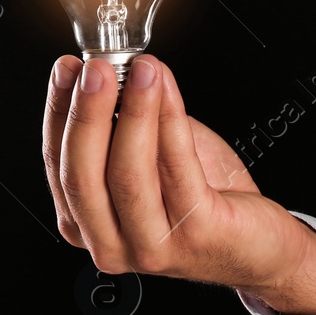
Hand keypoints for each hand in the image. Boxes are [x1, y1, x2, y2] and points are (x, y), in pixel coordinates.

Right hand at [43, 54, 315, 314]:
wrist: (257, 245)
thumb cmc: (204, 202)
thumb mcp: (150, 160)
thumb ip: (124, 127)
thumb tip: (115, 72)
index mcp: (86, 225)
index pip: (58, 164)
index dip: (58, 111)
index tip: (68, 70)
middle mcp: (110, 244)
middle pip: (83, 174)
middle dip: (87, 113)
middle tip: (100, 68)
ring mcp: (151, 246)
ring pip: (127, 174)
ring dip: (133, 112)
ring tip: (141, 71)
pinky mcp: (195, 233)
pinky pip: (177, 169)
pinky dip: (169, 120)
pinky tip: (168, 89)